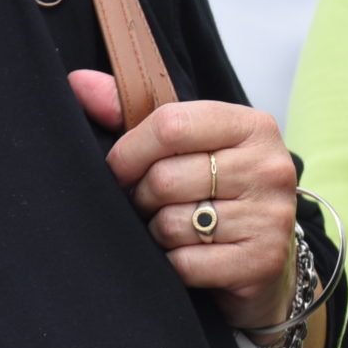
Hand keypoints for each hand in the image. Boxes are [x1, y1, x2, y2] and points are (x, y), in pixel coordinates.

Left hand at [73, 70, 298, 329]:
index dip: (129, 152)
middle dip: (143, 198)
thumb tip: (77, 82)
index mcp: (253, 126)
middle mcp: (270, 166)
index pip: (171, 125)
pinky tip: (191, 256)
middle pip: (165, 179)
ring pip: (171, 224)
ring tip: (177, 229)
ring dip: (158, 233)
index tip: (121, 169)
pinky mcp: (262, 260)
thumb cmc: (218, 189)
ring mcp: (270, 214)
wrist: (268, 254)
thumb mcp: (187, 144)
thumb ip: (131, 112)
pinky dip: (174, 265)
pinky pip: (185, 263)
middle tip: (155, 205)